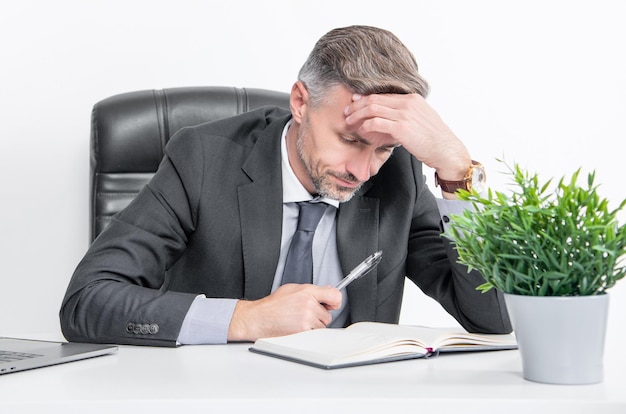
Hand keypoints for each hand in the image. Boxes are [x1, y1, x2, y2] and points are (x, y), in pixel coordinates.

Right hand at [227, 284, 341, 341]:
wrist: (259, 318)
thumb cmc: (273, 305)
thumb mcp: (292, 289)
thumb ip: (311, 290)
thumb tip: (327, 290)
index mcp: (307, 291)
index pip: (334, 294)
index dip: (335, 301)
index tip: (332, 304)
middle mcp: (308, 304)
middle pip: (328, 315)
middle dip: (319, 316)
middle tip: (305, 314)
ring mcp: (306, 318)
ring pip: (322, 326)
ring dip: (313, 326)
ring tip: (298, 320)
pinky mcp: (303, 330)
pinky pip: (314, 334)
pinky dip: (308, 333)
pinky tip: (296, 327)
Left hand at [344, 93, 470, 183]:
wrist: (446, 150)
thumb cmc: (435, 139)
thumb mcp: (422, 119)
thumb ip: (408, 114)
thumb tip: (392, 118)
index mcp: (412, 98)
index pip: (383, 95)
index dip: (365, 98)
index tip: (355, 102)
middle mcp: (408, 103)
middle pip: (375, 99)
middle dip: (357, 106)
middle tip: (347, 112)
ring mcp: (405, 114)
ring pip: (373, 109)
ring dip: (358, 115)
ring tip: (349, 121)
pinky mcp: (401, 128)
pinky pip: (377, 122)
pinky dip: (366, 125)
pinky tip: (361, 130)